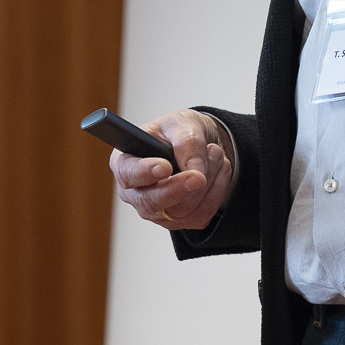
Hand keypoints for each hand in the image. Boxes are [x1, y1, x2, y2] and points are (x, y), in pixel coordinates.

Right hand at [110, 109, 234, 231]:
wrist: (199, 144)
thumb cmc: (179, 131)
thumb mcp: (182, 123)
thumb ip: (187, 143)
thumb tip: (195, 171)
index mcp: (125, 161)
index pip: (127, 173)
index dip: (144, 172)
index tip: (165, 167)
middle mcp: (135, 192)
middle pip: (151, 202)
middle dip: (180, 188)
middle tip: (199, 176)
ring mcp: (155, 211)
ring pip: (181, 209)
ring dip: (207, 180)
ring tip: (215, 153)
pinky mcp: (178, 221)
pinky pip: (201, 214)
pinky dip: (217, 190)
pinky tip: (219, 170)